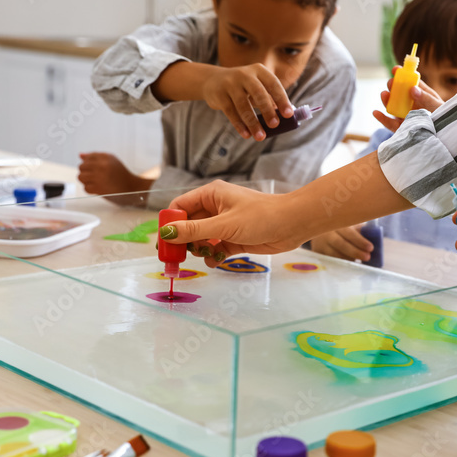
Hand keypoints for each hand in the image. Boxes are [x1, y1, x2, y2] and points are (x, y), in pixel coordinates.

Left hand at [78, 153, 151, 205]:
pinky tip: (97, 188)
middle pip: (81, 167)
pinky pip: (86, 188)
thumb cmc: (121, 174)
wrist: (132, 187)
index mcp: (104, 157)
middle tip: (94, 176)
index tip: (95, 168)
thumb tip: (80, 155)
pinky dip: (90, 189)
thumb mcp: (111, 160)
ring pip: (81, 177)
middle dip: (86, 172)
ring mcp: (99, 177)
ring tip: (94, 181)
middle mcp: (101, 166)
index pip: (88, 157)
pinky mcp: (99, 188)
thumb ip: (95, 156)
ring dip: (86, 181)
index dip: (89, 164)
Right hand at [164, 180, 305, 266]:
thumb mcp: (223, 225)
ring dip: (199, 250)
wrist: (292, 225)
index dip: (170, 223)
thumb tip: (166, 233)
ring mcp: (225, 224)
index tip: (164, 241)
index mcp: (211, 195)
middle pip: (188, 225)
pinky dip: (213, 256)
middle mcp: (215, 208)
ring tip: (206, 255)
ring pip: (201, 239)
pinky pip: (215, 248)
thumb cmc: (260, 217)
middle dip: (183, 241)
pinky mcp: (234, 239)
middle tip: (177, 258)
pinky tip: (216, 260)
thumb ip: (194, 231)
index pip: (180, 207)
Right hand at [202, 64, 293, 140]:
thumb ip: (270, 100)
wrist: (212, 81)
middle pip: (258, 92)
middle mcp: (245, 74)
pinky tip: (246, 135)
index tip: (289, 114)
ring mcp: (230, 83)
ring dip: (253, 122)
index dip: (282, 99)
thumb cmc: (242, 88)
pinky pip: (230, 111)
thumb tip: (287, 119)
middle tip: (275, 125)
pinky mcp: (219, 94)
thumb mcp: (256, 88)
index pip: (273, 84)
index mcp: (259, 71)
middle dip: (267, 110)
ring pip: (243, 104)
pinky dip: (239, 125)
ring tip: (260, 137)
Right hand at [311, 225, 373, 261]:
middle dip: (355, 252)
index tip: (370, 248)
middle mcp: (326, 232)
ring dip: (348, 259)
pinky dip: (341, 263)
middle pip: (341, 244)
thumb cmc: (340, 228)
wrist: (317, 229)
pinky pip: (330, 260)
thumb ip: (359, 231)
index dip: (359, 240)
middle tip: (367, 257)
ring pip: (335, 254)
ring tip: (358, 261)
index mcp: (335, 222)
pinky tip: (348, 264)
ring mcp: (319, 243)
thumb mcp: (349, 225)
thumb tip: (374, 238)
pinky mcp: (317, 253)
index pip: (348, 232)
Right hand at [372, 67, 444, 131]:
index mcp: (422, 96)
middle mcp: (412, 105)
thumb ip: (427, 99)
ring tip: (384, 95)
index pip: (411, 83)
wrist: (444, 138)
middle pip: (400, 93)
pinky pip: (390, 124)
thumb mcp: (438, 108)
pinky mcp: (401, 129)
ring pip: (393, 107)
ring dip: (386, 100)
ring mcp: (406, 116)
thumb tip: (413, 89)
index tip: (396, 69)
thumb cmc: (445, 121)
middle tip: (391, 83)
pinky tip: (376, 113)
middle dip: (393, 87)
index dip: (403, 75)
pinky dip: (382, 119)